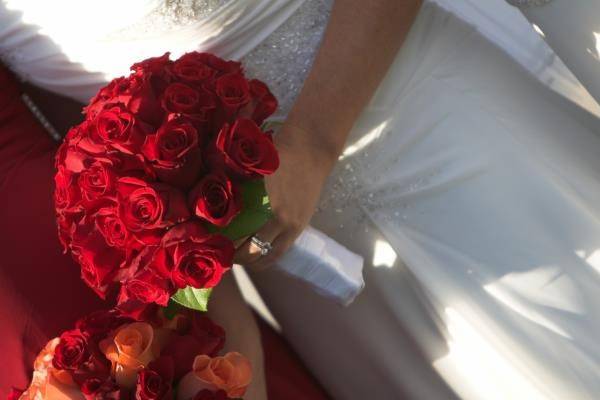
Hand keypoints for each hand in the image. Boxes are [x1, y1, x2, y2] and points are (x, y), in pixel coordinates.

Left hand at [234, 123, 335, 269]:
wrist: (312, 145)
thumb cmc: (280, 153)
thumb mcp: (257, 171)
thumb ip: (242, 189)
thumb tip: (218, 203)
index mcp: (277, 214)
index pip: (253, 245)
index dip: (236, 253)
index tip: (220, 250)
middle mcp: (289, 224)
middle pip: (265, 255)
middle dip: (247, 261)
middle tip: (229, 258)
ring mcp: (299, 223)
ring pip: (278, 252)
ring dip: (261, 258)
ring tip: (244, 256)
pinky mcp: (304, 219)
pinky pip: (286, 242)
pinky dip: (273, 247)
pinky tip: (262, 243)